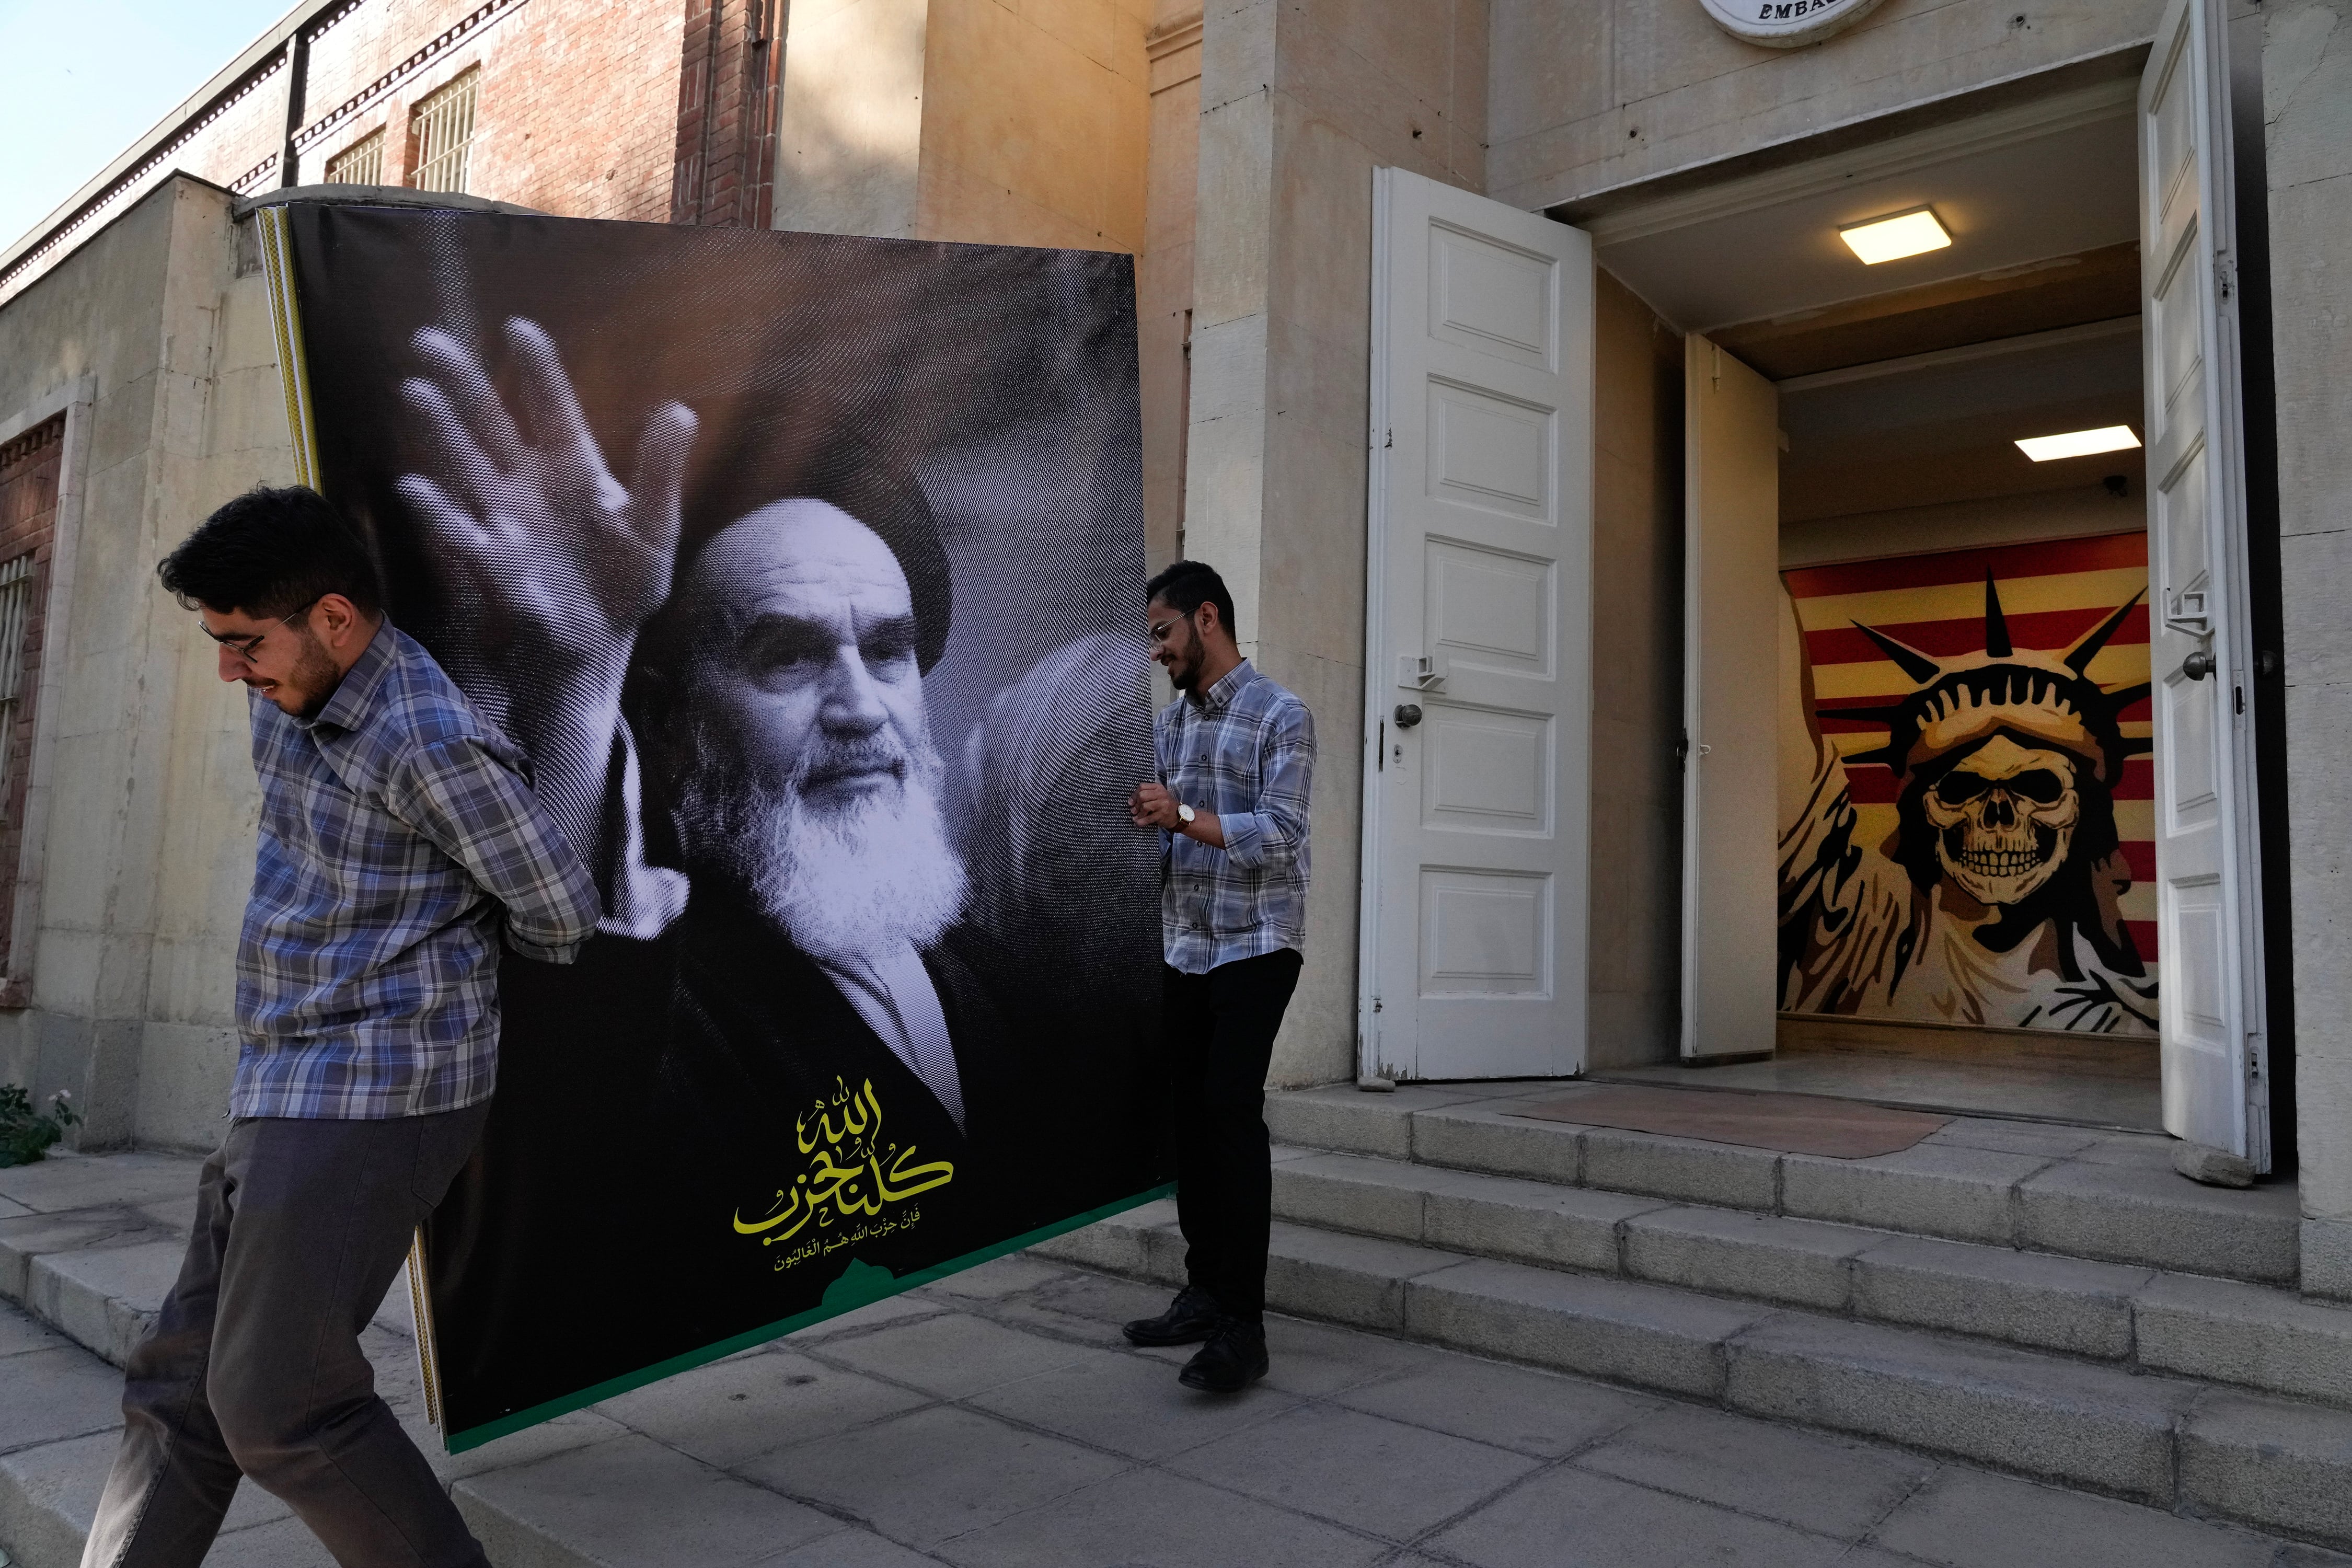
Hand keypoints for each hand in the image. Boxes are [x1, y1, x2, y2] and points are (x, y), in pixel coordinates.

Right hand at [395, 318, 697, 890]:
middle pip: (493, 426)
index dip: (537, 372)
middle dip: (464, 385)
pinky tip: (416, 489)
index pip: (554, 411)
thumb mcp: (656, 529)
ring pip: (468, 468)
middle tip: (429, 341)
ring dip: (442, 434)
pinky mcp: (495, 566)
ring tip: (416, 392)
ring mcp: (506, 523)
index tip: (519, 328)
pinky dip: (440, 514)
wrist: (602, 645)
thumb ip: (662, 473)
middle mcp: (530, 487)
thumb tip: (680, 411)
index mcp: (575, 471)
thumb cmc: (626, 583)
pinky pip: (462, 536)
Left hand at [1130, 780, 1180, 830]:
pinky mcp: (1162, 815)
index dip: (1134, 795)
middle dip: (1135, 804)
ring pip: (1144, 806)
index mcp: (1158, 787)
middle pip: (1142, 796)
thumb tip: (1131, 802)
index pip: (1142, 786)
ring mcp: (1162, 804)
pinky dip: (1140, 822)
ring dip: (1138, 814)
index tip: (1131, 802)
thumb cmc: (1165, 805)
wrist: (1178, 815)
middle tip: (1133, 810)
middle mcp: (1161, 794)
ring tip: (1136, 817)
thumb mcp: (1158, 795)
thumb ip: (1147, 794)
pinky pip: (1147, 818)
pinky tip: (1138, 823)